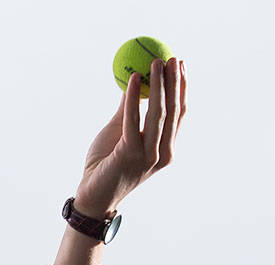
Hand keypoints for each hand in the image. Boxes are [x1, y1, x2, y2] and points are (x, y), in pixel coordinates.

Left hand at [74, 57, 186, 217]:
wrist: (93, 195)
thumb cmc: (106, 165)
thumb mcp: (119, 132)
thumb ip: (128, 109)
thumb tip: (135, 79)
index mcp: (166, 148)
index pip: (179, 113)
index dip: (182, 87)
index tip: (179, 64)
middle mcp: (162, 153)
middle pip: (173, 111)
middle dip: (175, 81)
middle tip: (171, 57)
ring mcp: (148, 156)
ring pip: (158, 114)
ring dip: (158, 84)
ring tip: (155, 62)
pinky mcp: (130, 155)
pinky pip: (132, 120)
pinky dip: (133, 97)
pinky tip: (133, 79)